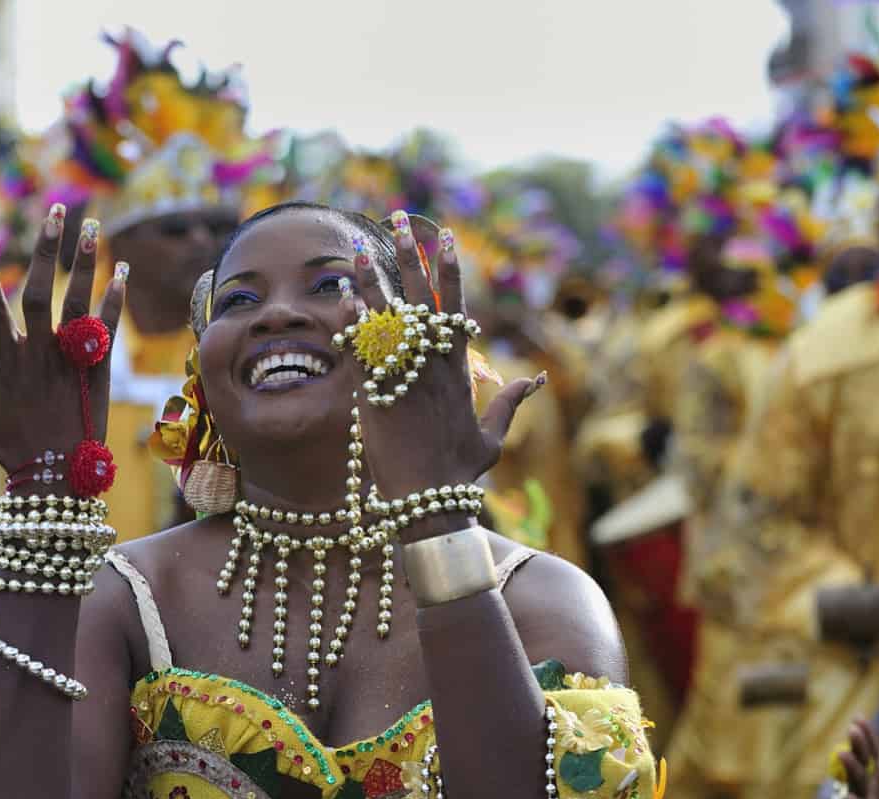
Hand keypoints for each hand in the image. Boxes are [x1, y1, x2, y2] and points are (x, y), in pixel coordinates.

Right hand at [0, 206, 126, 477]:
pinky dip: (115, 300)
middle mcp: (39, 354)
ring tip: (92, 224)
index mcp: (6, 360)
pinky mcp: (99, 372)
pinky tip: (122, 270)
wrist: (57, 480)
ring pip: (78, 302)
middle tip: (54, 210)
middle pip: (38, 291)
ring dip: (85, 262)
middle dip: (45, 248)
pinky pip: (108, 330)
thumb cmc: (10, 448)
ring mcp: (71, 362)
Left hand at [346, 212, 543, 505]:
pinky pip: (361, 348)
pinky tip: (343, 294)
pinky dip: (352, 320)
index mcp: (458, 370)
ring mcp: (402, 377)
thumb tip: (535, 380)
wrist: (429, 499)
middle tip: (401, 218)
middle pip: (420, 298)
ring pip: (386, 317)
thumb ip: (509, 403)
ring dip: (373, 279)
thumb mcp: (492, 437)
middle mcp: (431, 366)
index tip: (443, 238)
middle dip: (410, 255)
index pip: (453, 308)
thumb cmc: (460, 473)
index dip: (448, 270)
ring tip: (360, 246)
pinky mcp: (374, 394)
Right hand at [835, 687, 878, 798]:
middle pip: (861, 757)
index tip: (859, 717)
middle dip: (858, 744)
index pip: (869, 743)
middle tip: (852, 729)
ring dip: (851, 767)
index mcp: (873, 760)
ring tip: (844, 755)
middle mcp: (865, 774)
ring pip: (857, 779)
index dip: (866, 732)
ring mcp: (863, 793)